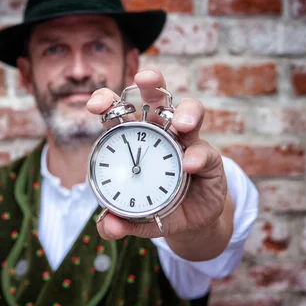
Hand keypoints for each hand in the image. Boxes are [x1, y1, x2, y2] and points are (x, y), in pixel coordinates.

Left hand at [87, 69, 230, 244]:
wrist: (189, 222)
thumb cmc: (156, 207)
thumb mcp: (135, 217)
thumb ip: (118, 221)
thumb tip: (108, 227)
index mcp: (135, 139)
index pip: (120, 113)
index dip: (108, 102)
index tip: (95, 105)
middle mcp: (162, 133)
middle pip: (157, 98)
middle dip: (152, 82)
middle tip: (145, 78)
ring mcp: (188, 143)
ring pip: (189, 114)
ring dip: (186, 113)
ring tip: (182, 124)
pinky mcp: (209, 160)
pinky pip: (205, 152)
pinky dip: (198, 156)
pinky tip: (189, 165)